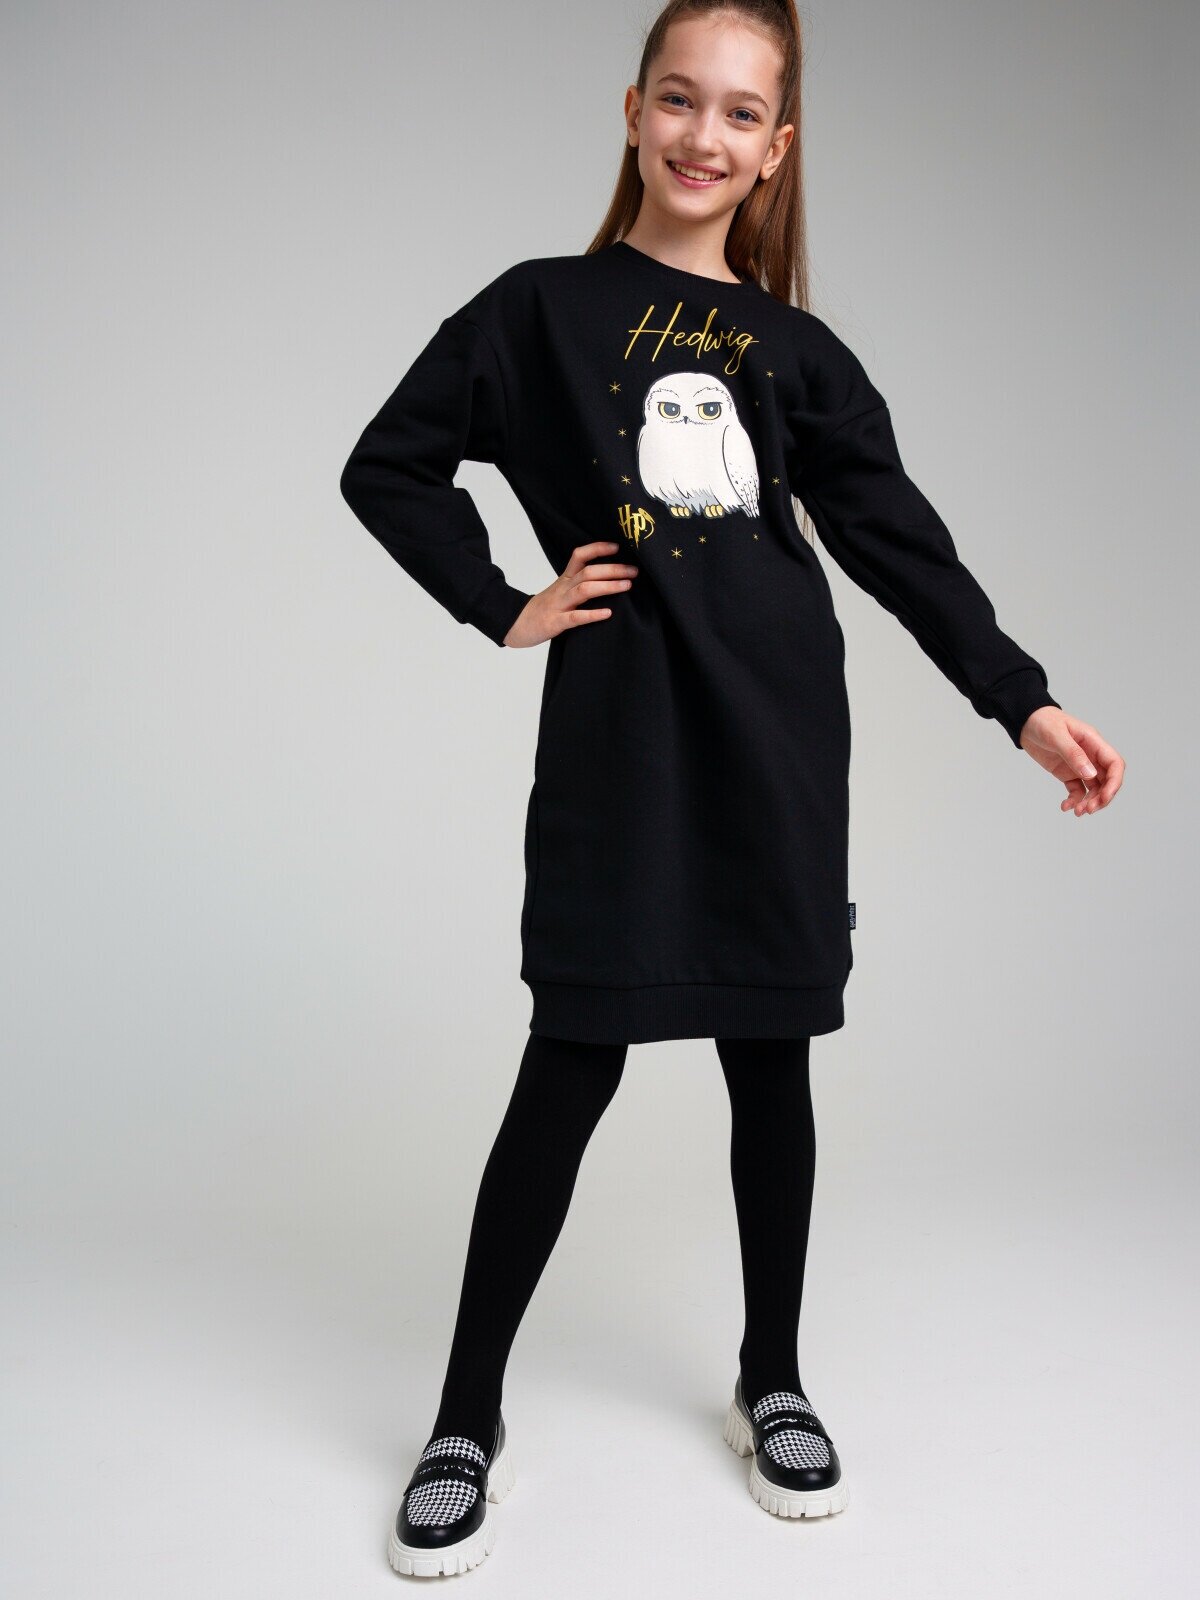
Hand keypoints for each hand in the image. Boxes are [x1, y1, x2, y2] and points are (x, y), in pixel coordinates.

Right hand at [502, 541, 638, 646]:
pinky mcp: (555, 623)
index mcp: (564, 579)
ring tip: (627, 586)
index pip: (580, 556)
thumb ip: (579, 584)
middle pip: (588, 572)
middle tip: (634, 571)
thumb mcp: (560, 592)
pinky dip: (592, 615)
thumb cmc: (543, 609)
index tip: (617, 547)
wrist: (514, 625)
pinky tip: (608, 613)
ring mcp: (559, 605)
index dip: (598, 548)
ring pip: (584, 590)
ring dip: (607, 586)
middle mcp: (563, 588)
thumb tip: (608, 579)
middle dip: (613, 569)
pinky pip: (575, 617)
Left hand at [1019, 706, 1124, 815]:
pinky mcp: (1067, 773)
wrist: (1025, 722)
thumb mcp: (1056, 735)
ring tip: (1077, 811)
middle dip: (1102, 797)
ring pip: (1094, 789)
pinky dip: (1074, 800)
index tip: (1104, 797)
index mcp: (1094, 743)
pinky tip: (1065, 806)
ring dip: (1089, 802)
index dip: (1114, 782)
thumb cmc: (1043, 721)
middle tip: (1088, 809)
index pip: (1115, 764)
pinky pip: (1077, 790)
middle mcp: (1091, 756)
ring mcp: (1080, 765)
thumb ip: (1073, 754)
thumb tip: (1090, 774)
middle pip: (1107, 781)